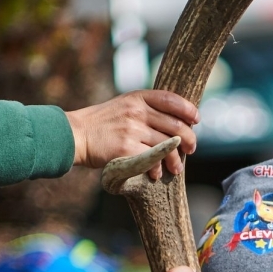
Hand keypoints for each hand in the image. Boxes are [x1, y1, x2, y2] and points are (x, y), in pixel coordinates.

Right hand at [66, 90, 198, 177]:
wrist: (76, 135)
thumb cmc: (101, 124)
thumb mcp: (123, 106)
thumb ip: (146, 109)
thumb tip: (178, 123)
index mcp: (137, 98)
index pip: (171, 99)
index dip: (188, 110)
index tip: (196, 120)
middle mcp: (136, 111)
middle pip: (175, 125)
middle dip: (188, 139)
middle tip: (191, 149)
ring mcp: (132, 129)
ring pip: (167, 146)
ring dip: (175, 160)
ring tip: (175, 168)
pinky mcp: (126, 149)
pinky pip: (152, 160)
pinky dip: (157, 168)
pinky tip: (156, 173)